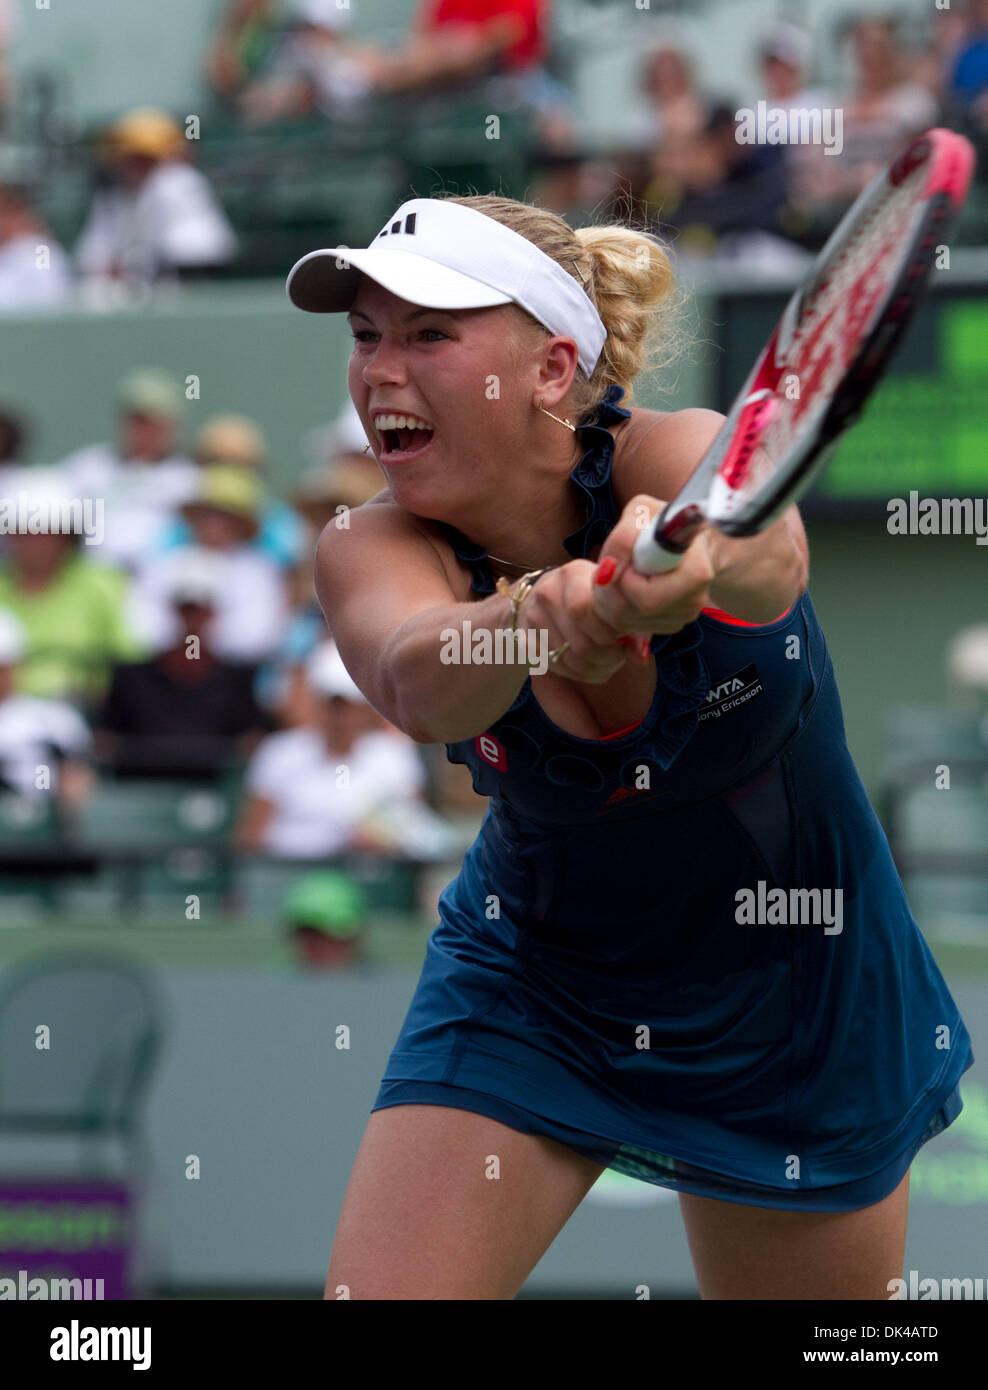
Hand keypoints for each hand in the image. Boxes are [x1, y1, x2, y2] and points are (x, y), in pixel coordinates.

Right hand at [517, 560, 635, 683]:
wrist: (544, 598)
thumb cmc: (591, 597)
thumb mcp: (612, 600)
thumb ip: (633, 624)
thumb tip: (640, 655)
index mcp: (571, 574)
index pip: (585, 611)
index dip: (610, 633)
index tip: (623, 637)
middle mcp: (546, 592)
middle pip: (580, 643)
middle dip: (608, 657)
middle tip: (619, 655)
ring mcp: (532, 618)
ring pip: (571, 660)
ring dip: (597, 668)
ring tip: (610, 662)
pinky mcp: (525, 641)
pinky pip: (558, 668)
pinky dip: (581, 674)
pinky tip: (592, 666)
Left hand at [590, 493, 715, 634]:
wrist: (683, 538)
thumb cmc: (661, 521)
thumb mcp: (642, 513)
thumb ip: (623, 538)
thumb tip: (608, 570)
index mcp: (695, 573)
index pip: (645, 597)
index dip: (623, 580)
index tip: (623, 560)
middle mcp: (692, 602)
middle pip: (629, 613)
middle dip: (608, 589)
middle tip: (610, 566)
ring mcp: (681, 618)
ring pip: (623, 622)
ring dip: (608, 598)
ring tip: (618, 572)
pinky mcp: (668, 625)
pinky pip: (628, 626)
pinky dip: (616, 607)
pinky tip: (625, 586)